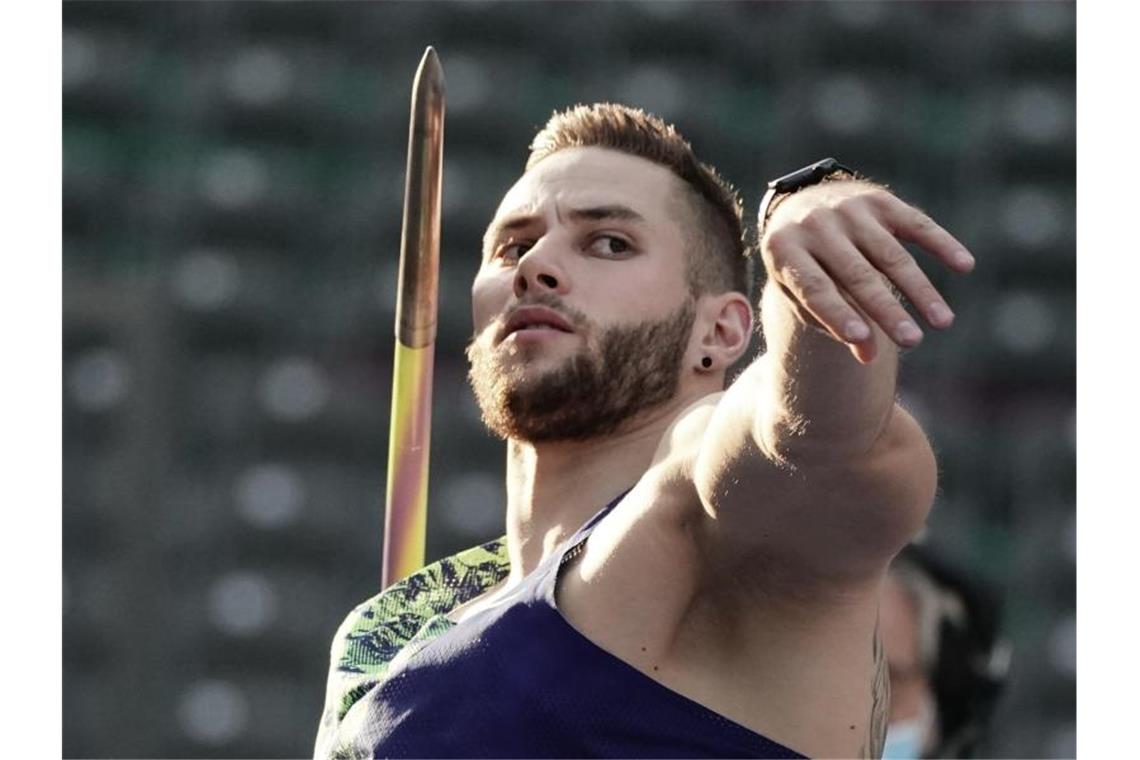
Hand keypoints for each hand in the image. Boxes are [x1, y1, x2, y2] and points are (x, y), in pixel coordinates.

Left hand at [761, 180, 974, 362]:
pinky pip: (916, 224)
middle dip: (886, 310)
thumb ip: (829, 322)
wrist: (800, 207)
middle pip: (857, 275)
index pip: (815, 288)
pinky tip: (964, 265)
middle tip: (912, 341)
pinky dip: (941, 243)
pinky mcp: (878, 200)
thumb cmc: (803, 265)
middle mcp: (815, 225)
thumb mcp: (800, 293)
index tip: (862, 341)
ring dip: (920, 289)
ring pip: (890, 255)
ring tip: (942, 322)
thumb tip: (868, 357)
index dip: (838, 315)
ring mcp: (848, 209)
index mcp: (785, 251)